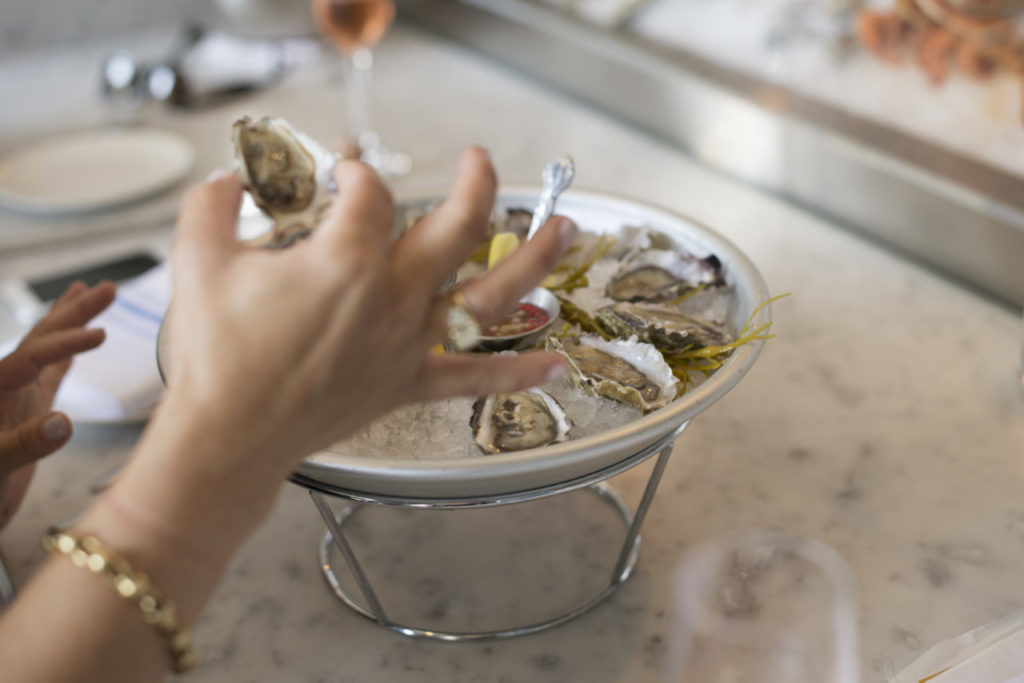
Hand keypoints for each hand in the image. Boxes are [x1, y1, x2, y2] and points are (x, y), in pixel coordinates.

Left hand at [0, 282, 114, 528]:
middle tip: (106, 289)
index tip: (100, 335)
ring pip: (48, 350)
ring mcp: (18, 399)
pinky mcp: (29, 414)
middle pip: (41, 338)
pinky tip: (80, 344)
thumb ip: (25, 444)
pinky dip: (67, 356)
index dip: (66, 342)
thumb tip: (64, 421)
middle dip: (73, 312)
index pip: (32, 355)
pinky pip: (52, 375)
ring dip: (71, 323)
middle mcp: (6, 388)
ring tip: (92, 295)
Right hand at [161, 147, 574, 466]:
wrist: (228, 436)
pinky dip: (519, 372)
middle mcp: (394, 295)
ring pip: (491, 293)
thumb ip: (213, 208)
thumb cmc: (218, 354)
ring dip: (535, 258)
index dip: (356, 169)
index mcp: (347, 260)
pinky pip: (475, 377)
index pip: (370, 192)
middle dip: (476, 182)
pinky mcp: (408, 382)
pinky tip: (558, 365)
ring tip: (567, 231)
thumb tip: (226, 182)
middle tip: (480, 160)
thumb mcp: (198, 262)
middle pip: (459, 225)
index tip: (341, 170)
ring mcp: (409, 341)